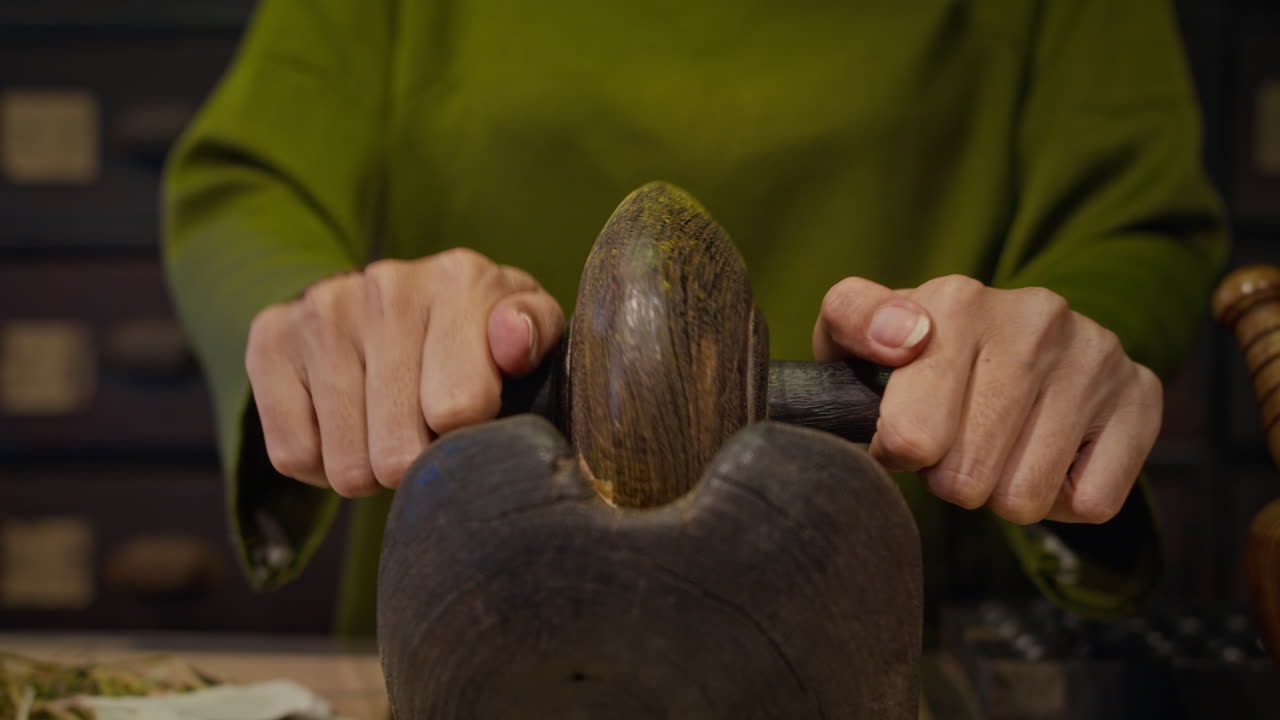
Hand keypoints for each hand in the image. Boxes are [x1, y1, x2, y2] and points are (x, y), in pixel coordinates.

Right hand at [245, 248, 564, 496]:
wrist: (397, 302)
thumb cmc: (480, 334)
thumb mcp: (528, 329)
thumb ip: (536, 333)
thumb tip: (512, 340)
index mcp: (461, 279)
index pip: (458, 409)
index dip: (469, 439)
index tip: (474, 423)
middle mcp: (386, 285)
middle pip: (398, 450)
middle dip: (418, 465)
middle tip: (428, 438)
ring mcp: (322, 309)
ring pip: (345, 464)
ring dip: (370, 469)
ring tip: (390, 431)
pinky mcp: (270, 337)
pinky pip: (293, 455)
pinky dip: (320, 462)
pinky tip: (346, 425)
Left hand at [813, 275, 1161, 524]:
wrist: (1007, 335)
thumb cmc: (913, 354)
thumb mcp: (855, 333)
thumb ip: (852, 319)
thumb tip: (904, 337)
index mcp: (958, 300)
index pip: (912, 437)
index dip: (899, 452)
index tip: (903, 431)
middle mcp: (1034, 318)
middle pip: (967, 479)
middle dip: (949, 476)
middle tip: (954, 441)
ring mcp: (1095, 355)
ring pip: (1025, 499)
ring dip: (1001, 490)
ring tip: (997, 445)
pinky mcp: (1141, 394)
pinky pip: (1091, 502)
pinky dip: (1061, 499)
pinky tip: (1046, 453)